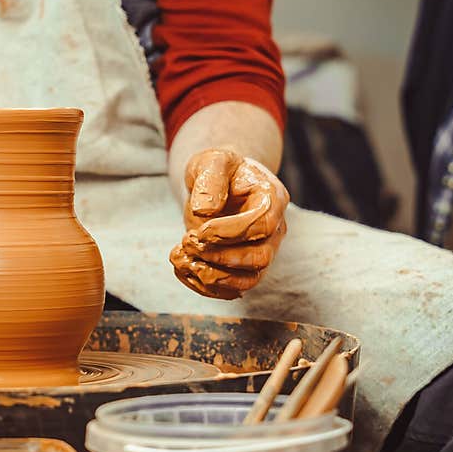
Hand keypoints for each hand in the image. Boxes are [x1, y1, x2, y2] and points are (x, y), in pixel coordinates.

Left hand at [169, 148, 288, 299]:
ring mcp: (260, 251)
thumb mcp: (212, 161)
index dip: (230, 232)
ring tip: (179, 257)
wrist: (217, 183)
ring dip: (209, 277)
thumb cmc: (218, 169)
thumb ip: (210, 180)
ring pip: (247, 281)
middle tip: (187, 241)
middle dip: (219, 257)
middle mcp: (273, 230)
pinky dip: (202, 287)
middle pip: (260, 258)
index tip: (199, 230)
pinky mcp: (242, 269)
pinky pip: (230, 290)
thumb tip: (204, 210)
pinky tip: (181, 267)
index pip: (262, 225)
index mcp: (271, 199)